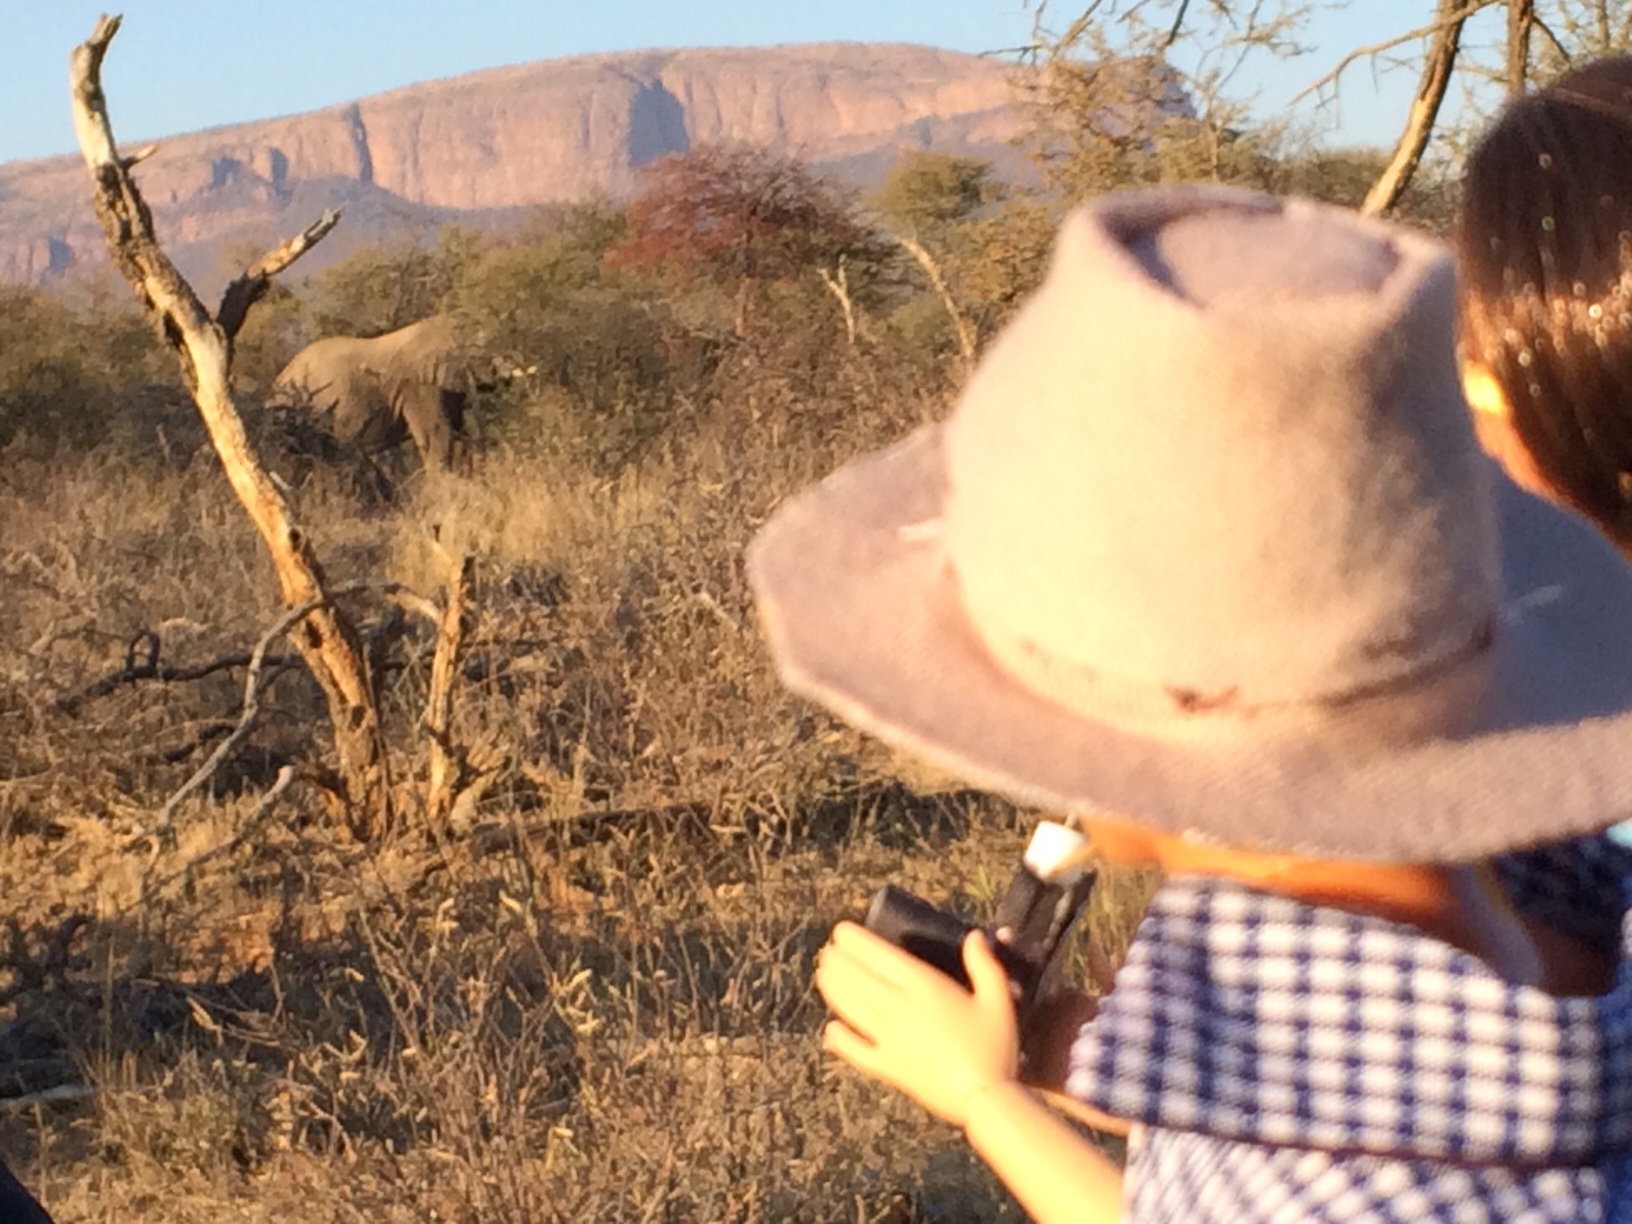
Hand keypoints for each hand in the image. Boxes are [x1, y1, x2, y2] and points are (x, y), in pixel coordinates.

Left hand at [815, 920, 1019, 1128]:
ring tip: (822, 976)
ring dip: (833, 989)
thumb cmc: (995, 1046)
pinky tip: (830, 1030)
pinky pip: (854, 1050)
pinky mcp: (887, 1067)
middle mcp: (899, 1007)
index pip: (878, 955)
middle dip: (838, 961)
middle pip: (857, 978)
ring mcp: (888, 1038)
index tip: (840, 931)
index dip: (854, 941)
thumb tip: (975, 935)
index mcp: (923, 985)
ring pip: (850, 1008)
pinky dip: (839, 1039)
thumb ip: (984, 964)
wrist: (984, 1097)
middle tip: (827, 951)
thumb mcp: (997, 998)